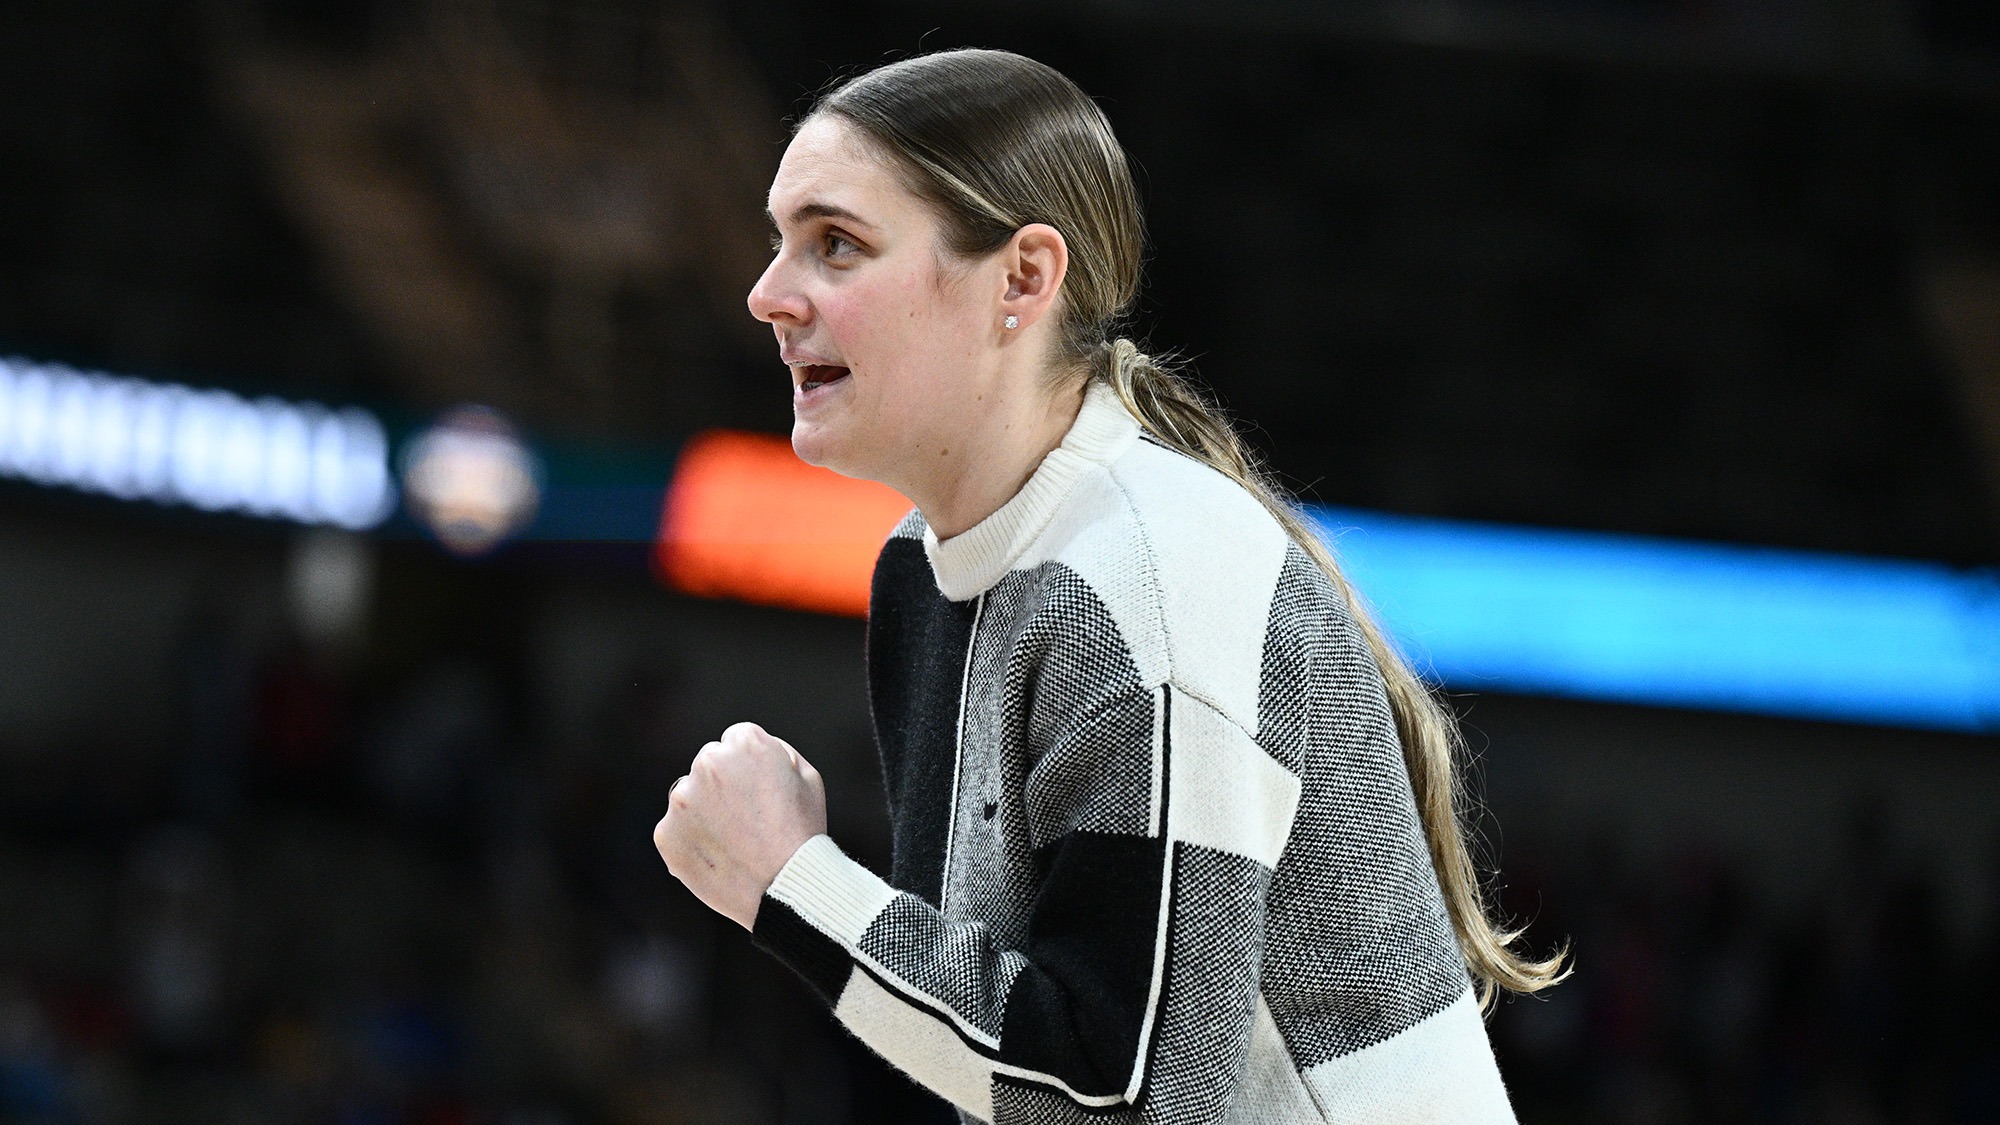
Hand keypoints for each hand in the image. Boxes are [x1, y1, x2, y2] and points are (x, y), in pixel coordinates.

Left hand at [653, 721, 827, 929]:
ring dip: (705, 812)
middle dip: (724, 785)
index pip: (736, 741)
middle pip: (710, 765)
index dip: (752, 767)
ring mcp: (682, 800)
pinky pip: (676, 831)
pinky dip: (692, 841)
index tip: (761, 791)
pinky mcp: (666, 834)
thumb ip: (776, 751)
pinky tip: (720, 857)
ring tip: (736, 842)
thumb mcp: (808, 776)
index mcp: (744, 743)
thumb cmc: (802, 833)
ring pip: (690, 797)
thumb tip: (750, 753)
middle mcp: (708, 764)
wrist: (785, 888)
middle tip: (748, 819)